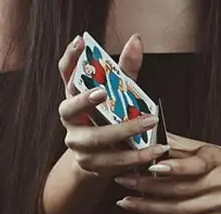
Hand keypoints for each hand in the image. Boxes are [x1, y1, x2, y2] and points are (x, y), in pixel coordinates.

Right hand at [57, 34, 168, 178]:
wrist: (100, 162)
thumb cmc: (110, 121)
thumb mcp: (117, 95)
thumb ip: (126, 71)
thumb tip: (137, 40)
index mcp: (74, 99)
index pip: (65, 75)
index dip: (70, 58)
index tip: (81, 42)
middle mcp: (71, 122)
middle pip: (72, 109)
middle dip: (86, 101)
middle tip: (104, 92)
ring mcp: (79, 146)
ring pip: (97, 140)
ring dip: (125, 132)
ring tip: (151, 124)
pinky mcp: (93, 166)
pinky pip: (115, 162)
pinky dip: (137, 157)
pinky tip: (155, 152)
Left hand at [114, 134, 220, 213]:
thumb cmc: (220, 164)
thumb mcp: (204, 148)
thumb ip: (177, 145)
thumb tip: (148, 136)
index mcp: (217, 161)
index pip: (196, 166)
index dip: (174, 167)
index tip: (152, 165)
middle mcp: (218, 185)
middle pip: (181, 190)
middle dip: (148, 187)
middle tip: (124, 182)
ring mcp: (215, 206)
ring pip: (178, 211)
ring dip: (149, 208)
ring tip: (126, 202)